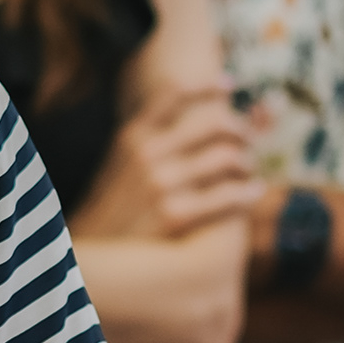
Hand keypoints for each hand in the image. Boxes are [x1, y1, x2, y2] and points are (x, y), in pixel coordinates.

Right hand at [68, 81, 261, 241]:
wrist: (89, 258)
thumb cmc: (109, 213)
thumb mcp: (118, 168)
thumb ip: (149, 144)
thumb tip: (179, 126)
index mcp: (133, 136)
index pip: (176, 93)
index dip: (208, 86)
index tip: (229, 84)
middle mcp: (149, 154)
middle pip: (216, 123)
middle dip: (241, 130)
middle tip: (248, 140)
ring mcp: (162, 184)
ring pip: (228, 157)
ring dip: (247, 164)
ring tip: (248, 172)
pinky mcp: (175, 215)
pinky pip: (229, 196)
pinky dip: (248, 193)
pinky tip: (254, 193)